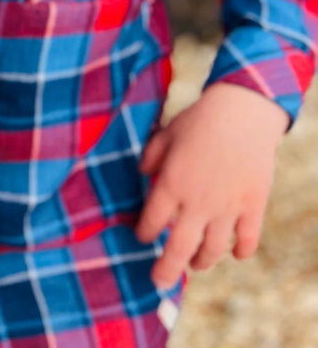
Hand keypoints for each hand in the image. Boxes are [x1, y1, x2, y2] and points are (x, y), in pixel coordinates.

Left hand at [135, 82, 287, 289]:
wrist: (241, 113)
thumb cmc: (199, 120)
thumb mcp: (166, 133)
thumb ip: (150, 156)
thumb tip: (142, 174)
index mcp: (171, 184)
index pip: (152, 222)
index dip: (144, 232)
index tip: (141, 236)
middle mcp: (197, 203)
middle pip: (178, 249)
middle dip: (166, 269)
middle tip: (158, 281)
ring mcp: (226, 208)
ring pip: (212, 250)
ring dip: (202, 262)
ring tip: (195, 265)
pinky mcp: (252, 207)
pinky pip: (248, 241)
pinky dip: (241, 252)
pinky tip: (235, 254)